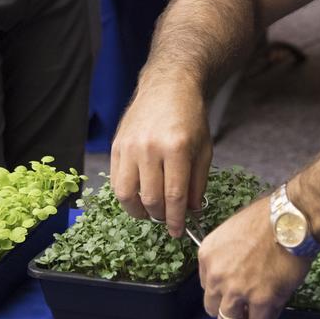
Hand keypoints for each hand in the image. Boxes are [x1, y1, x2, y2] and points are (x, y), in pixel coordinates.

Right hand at [110, 80, 212, 237]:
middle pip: (150, 198)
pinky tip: (137, 196)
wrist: (168, 87)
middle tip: (167, 220)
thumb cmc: (190, 117)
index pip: (174, 196)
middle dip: (160, 217)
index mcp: (176, 148)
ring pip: (126, 194)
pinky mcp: (116, 145)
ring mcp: (130, 146)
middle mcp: (149, 148)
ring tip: (149, 212)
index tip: (178, 231)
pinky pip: (115, 180)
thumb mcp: (204, 148)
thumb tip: (191, 211)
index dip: (176, 219)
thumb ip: (198, 182)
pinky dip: (126, 194)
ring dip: (137, 210)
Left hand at [200, 197, 312, 318]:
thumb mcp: (233, 231)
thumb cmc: (269, 218)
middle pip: (212, 308)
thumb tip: (236, 270)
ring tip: (257, 310)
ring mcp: (237, 290)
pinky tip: (274, 304)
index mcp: (208, 255)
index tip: (235, 286)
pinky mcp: (261, 301)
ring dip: (242, 318)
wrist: (292, 219)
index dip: (223, 287)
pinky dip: (266, 318)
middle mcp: (217, 276)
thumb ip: (227, 255)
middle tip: (245, 302)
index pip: (207, 285)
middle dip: (228, 307)